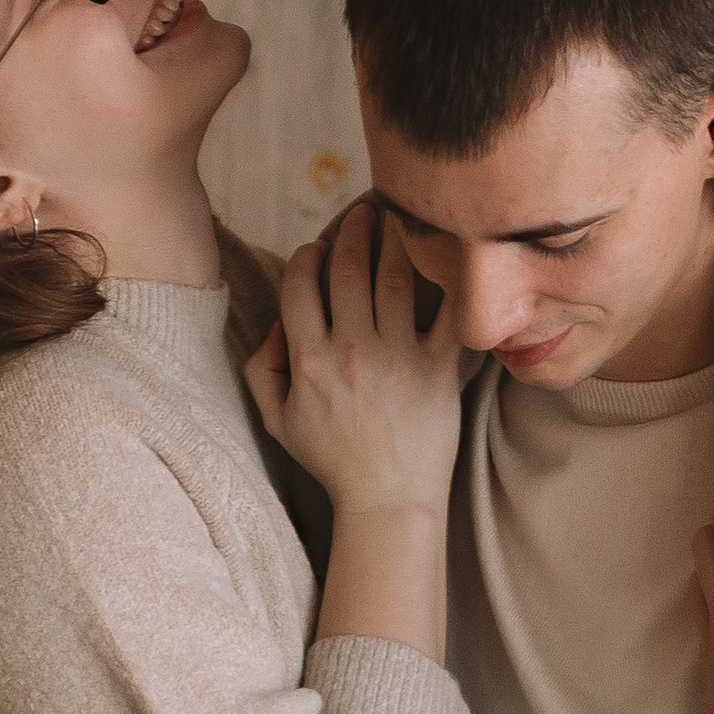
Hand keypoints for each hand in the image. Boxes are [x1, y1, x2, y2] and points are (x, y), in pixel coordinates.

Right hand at [245, 202, 463, 520]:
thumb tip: (276, 327)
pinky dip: (451, 283)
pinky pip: (448, 316)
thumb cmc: (333, 461)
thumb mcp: (278, 422)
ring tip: (398, 218)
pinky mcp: (438, 370)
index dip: (305, 256)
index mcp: (310, 361)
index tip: (316, 248)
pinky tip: (450, 256)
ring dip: (394, 239)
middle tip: (362, 212)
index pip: (299, 285)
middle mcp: (352, 352)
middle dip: (352, 230)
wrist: (389, 501)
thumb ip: (262, 371)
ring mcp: (398, 358)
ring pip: (395, 279)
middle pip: (348, 269)